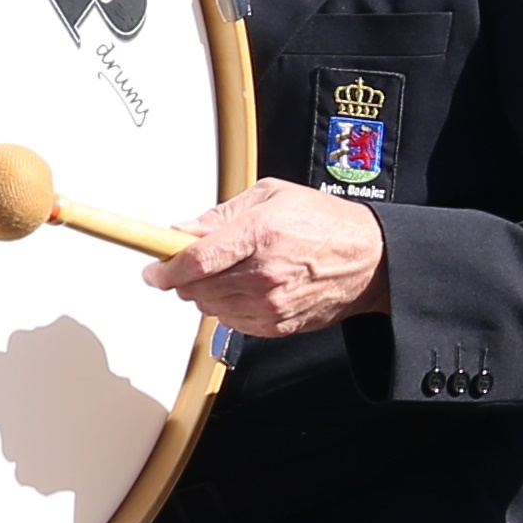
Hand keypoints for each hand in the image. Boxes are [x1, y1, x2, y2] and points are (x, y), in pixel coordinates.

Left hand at [147, 180, 392, 333]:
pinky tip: (248, 288)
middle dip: (186, 277)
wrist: (369, 259)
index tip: (152, 269)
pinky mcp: (277, 326)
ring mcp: (271, 304)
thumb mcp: (272, 195)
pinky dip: (229, 307)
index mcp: (260, 233)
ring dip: (208, 292)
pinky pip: (232, 322)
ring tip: (233, 271)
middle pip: (197, 288)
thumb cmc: (326, 223)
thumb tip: (185, 231)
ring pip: (210, 308)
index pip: (195, 259)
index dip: (165, 268)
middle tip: (195, 263)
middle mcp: (264, 273)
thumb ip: (223, 214)